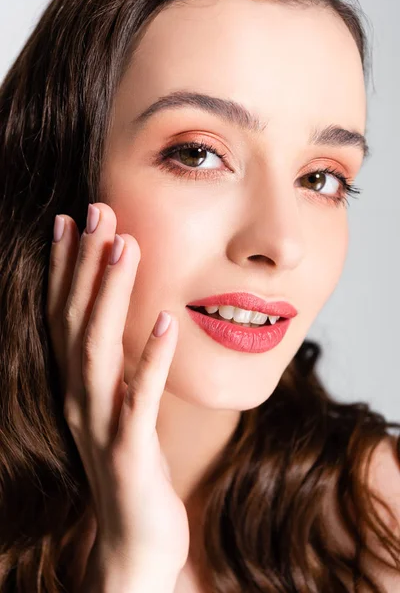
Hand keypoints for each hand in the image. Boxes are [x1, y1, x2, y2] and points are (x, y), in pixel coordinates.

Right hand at [46, 202, 189, 579]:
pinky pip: (139, 399)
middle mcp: (79, 399)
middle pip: (74, 320)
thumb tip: (137, 321)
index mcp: (77, 386)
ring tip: (127, 248)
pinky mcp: (129, 453)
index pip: (63, 315)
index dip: (65, 267)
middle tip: (97, 210)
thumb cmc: (132, 467)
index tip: (73, 218)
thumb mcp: (122, 407)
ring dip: (110, 296)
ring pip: (97, 351)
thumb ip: (121, 368)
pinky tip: (168, 322)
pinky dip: (151, 359)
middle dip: (84, 263)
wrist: (136, 542)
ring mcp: (100, 426)